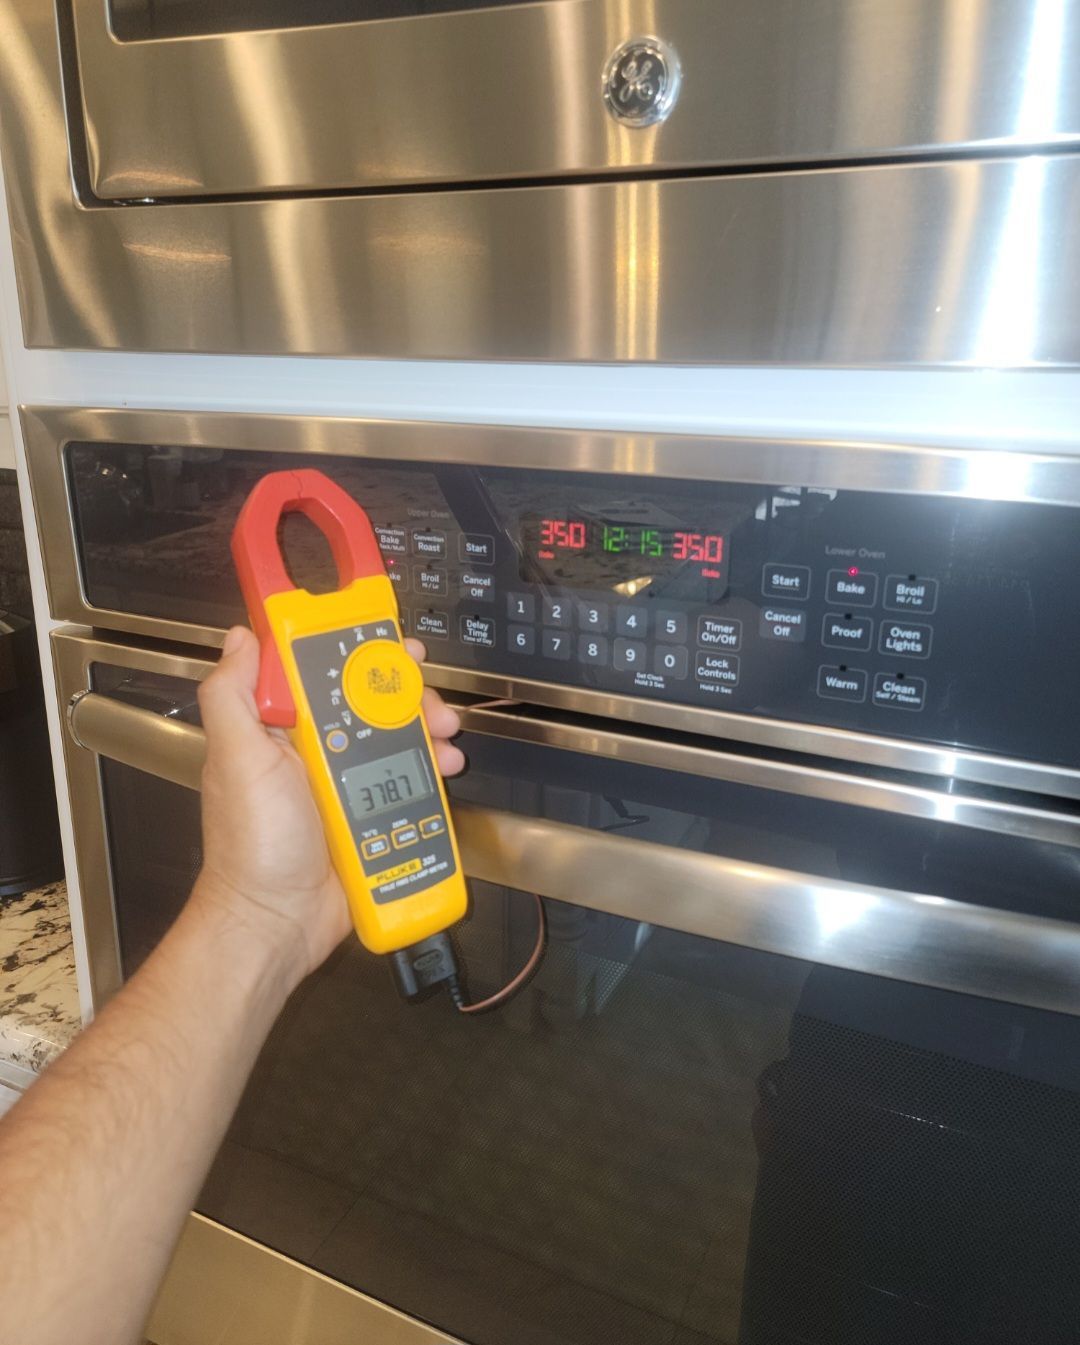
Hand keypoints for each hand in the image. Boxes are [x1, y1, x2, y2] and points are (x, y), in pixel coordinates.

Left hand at [194, 626, 463, 988]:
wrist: (279, 922)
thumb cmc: (252, 844)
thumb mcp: (236, 759)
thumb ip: (232, 695)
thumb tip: (241, 638)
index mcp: (284, 729)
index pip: (323, 674)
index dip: (358, 654)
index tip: (390, 645)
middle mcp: (316, 751)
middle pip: (371, 703)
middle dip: (407, 693)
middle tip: (430, 700)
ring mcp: (347, 784)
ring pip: (398, 739)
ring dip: (428, 729)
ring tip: (445, 735)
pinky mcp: (374, 815)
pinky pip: (410, 782)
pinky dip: (433, 770)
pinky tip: (446, 767)